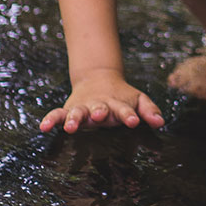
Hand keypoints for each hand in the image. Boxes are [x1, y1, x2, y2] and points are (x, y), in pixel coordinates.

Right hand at [39, 69, 164, 132]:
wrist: (99, 77)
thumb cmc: (122, 95)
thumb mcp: (138, 100)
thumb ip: (149, 110)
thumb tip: (160, 122)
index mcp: (118, 104)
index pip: (125, 110)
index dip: (129, 115)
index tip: (134, 121)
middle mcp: (99, 107)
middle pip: (100, 109)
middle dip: (100, 113)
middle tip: (100, 116)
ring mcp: (83, 108)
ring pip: (78, 113)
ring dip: (75, 119)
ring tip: (72, 127)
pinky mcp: (69, 110)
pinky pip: (58, 114)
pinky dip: (51, 119)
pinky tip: (44, 127)